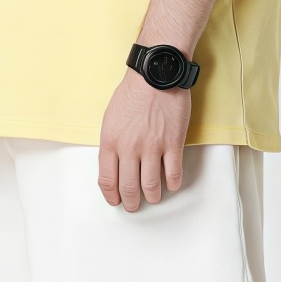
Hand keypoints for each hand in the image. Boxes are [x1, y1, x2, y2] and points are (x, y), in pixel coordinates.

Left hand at [98, 68, 189, 211]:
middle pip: (129, 187)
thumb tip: (116, 163)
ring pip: (151, 186)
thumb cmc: (133, 92)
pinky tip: (171, 184)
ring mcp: (152, 147)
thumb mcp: (111, 117)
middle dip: (131, 202)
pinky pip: (173, 174)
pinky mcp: (173, 143)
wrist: (156, 75)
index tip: (116, 200)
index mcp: (110, 141)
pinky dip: (172, 184)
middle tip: (134, 206)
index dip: (112, 195)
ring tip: (154, 198)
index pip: (107, 179)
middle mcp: (129, 148)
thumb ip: (112, 142)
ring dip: (152, 197)